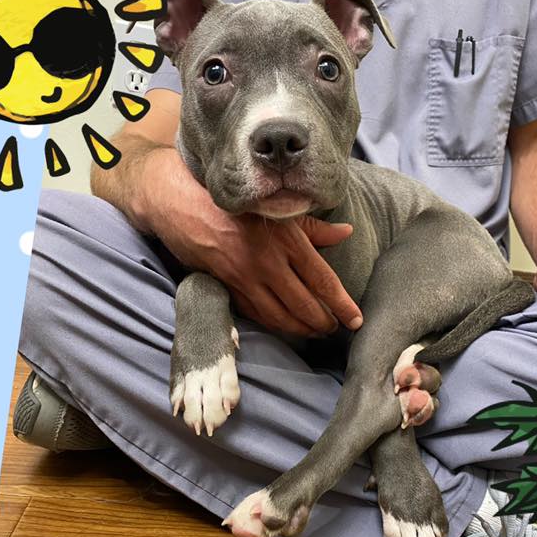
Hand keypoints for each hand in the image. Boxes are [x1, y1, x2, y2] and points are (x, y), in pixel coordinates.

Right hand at [143, 147, 362, 335]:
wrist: (181, 204)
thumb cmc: (234, 203)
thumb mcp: (277, 211)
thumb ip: (314, 228)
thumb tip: (346, 232)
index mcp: (286, 240)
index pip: (323, 281)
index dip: (342, 305)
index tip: (356, 320)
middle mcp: (268, 263)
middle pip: (305, 306)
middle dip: (323, 323)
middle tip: (334, 329)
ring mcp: (246, 279)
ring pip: (281, 318)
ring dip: (301, 330)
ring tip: (315, 332)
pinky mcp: (228, 289)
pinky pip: (257, 315)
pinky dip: (274, 325)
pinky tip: (286, 327)